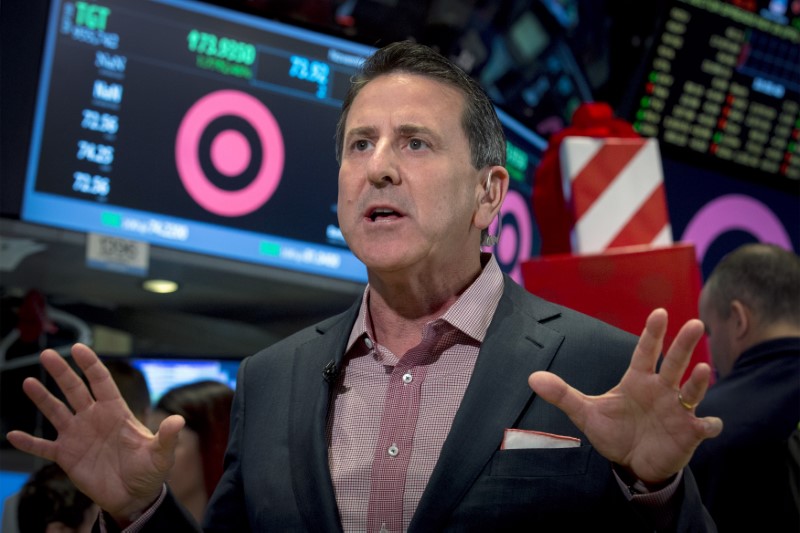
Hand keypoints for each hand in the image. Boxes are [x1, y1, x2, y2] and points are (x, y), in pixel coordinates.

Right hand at [6, 343, 183, 524]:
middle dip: (62, 372)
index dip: (90, 365)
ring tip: (28, 383)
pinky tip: (13, 435)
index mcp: (116, 412)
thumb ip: (166, 437)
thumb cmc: (149, 471)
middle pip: (75, 390)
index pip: (102, 382)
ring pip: (57, 412)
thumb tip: (178, 420)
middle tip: (47, 355)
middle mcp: (94, 419)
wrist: (134, 496)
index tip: (78, 348)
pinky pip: (44, 447)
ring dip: (42, 398)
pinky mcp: (67, 456)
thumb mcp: (161, 454)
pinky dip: (29, 442)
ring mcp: (79, 436)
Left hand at [528, 308, 722, 484]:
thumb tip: (532, 378)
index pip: (646, 351)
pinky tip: (709, 424)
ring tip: (702, 369)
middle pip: (674, 362)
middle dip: (684, 344)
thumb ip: (562, 394)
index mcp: (638, 379)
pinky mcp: (689, 432)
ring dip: (698, 381)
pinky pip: (704, 425)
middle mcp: (661, 389)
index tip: (659, 312)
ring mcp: (677, 409)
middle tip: (694, 324)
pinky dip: (709, 424)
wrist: (631, 463)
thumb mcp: (586, 413)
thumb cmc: (613, 432)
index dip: (652, 333)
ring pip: (692, 390)